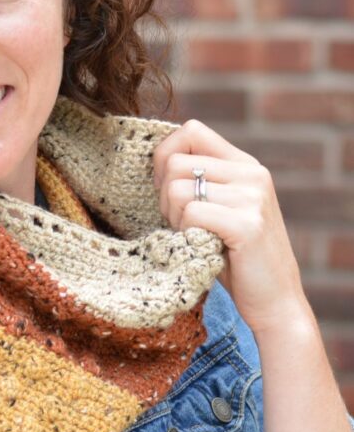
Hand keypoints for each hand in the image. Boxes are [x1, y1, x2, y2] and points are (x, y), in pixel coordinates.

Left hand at [152, 119, 309, 335]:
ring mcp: (252, 196)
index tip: (166, 186)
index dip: (165, 155)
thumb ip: (199, 179)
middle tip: (182, 223)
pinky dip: (186, 233)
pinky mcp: (248, 223)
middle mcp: (252, 173)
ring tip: (195, 236)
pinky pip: (191, 213)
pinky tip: (204, 246)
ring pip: (176, 189)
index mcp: (244, 164)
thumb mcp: (219, 206)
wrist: (275, 302)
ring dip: (174, 218)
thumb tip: (156, 158)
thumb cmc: (236, 257)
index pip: (191, 129)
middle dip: (164, 196)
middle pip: (175, 162)